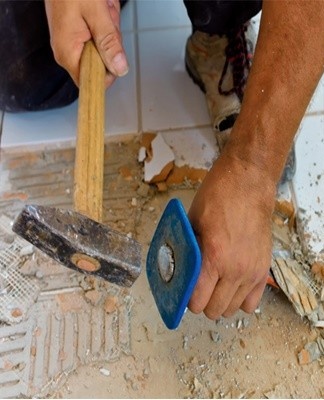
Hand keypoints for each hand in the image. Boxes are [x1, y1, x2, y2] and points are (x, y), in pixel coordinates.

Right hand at [45, 0, 127, 86]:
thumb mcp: (96, 14)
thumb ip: (109, 42)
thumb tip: (120, 69)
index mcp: (68, 54)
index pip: (90, 83)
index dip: (107, 75)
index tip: (114, 55)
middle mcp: (68, 53)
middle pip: (101, 66)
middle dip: (110, 44)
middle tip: (106, 21)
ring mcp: (72, 44)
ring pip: (103, 51)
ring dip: (109, 31)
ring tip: (102, 11)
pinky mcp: (78, 36)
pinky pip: (100, 39)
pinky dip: (106, 25)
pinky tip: (102, 11)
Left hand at [188, 146, 275, 318]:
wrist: (248, 183)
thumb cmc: (217, 197)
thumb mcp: (191, 222)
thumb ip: (186, 250)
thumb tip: (178, 271)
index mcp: (214, 258)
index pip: (197, 301)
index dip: (186, 299)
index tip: (184, 291)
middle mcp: (235, 270)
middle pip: (215, 310)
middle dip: (202, 302)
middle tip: (197, 288)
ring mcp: (253, 272)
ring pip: (233, 309)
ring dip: (220, 302)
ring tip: (214, 286)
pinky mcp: (264, 269)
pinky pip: (252, 302)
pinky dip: (240, 299)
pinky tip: (232, 285)